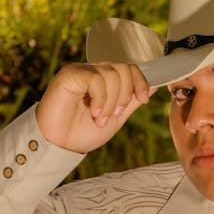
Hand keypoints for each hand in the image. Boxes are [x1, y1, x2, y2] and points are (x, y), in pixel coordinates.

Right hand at [35, 62, 152, 152]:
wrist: (59, 144)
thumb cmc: (82, 132)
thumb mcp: (115, 117)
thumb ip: (131, 101)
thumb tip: (154, 86)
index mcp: (104, 79)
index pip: (130, 68)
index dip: (140, 82)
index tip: (143, 100)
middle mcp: (93, 71)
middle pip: (124, 68)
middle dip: (125, 95)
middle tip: (115, 114)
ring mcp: (81, 71)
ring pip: (112, 74)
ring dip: (111, 102)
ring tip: (100, 118)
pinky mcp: (69, 74)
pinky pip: (95, 78)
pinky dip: (100, 99)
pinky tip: (93, 112)